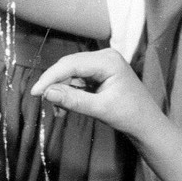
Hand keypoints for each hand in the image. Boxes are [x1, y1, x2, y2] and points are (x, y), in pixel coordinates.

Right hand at [29, 49, 157, 138]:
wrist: (147, 123)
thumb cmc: (130, 115)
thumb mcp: (100, 109)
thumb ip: (73, 100)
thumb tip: (47, 92)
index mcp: (108, 60)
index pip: (71, 64)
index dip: (50, 78)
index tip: (35, 92)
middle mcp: (104, 57)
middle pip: (68, 66)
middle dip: (56, 85)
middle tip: (48, 105)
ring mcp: (101, 64)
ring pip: (70, 74)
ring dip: (62, 92)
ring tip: (61, 111)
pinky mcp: (99, 73)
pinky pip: (77, 80)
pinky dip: (69, 93)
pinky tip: (66, 107)